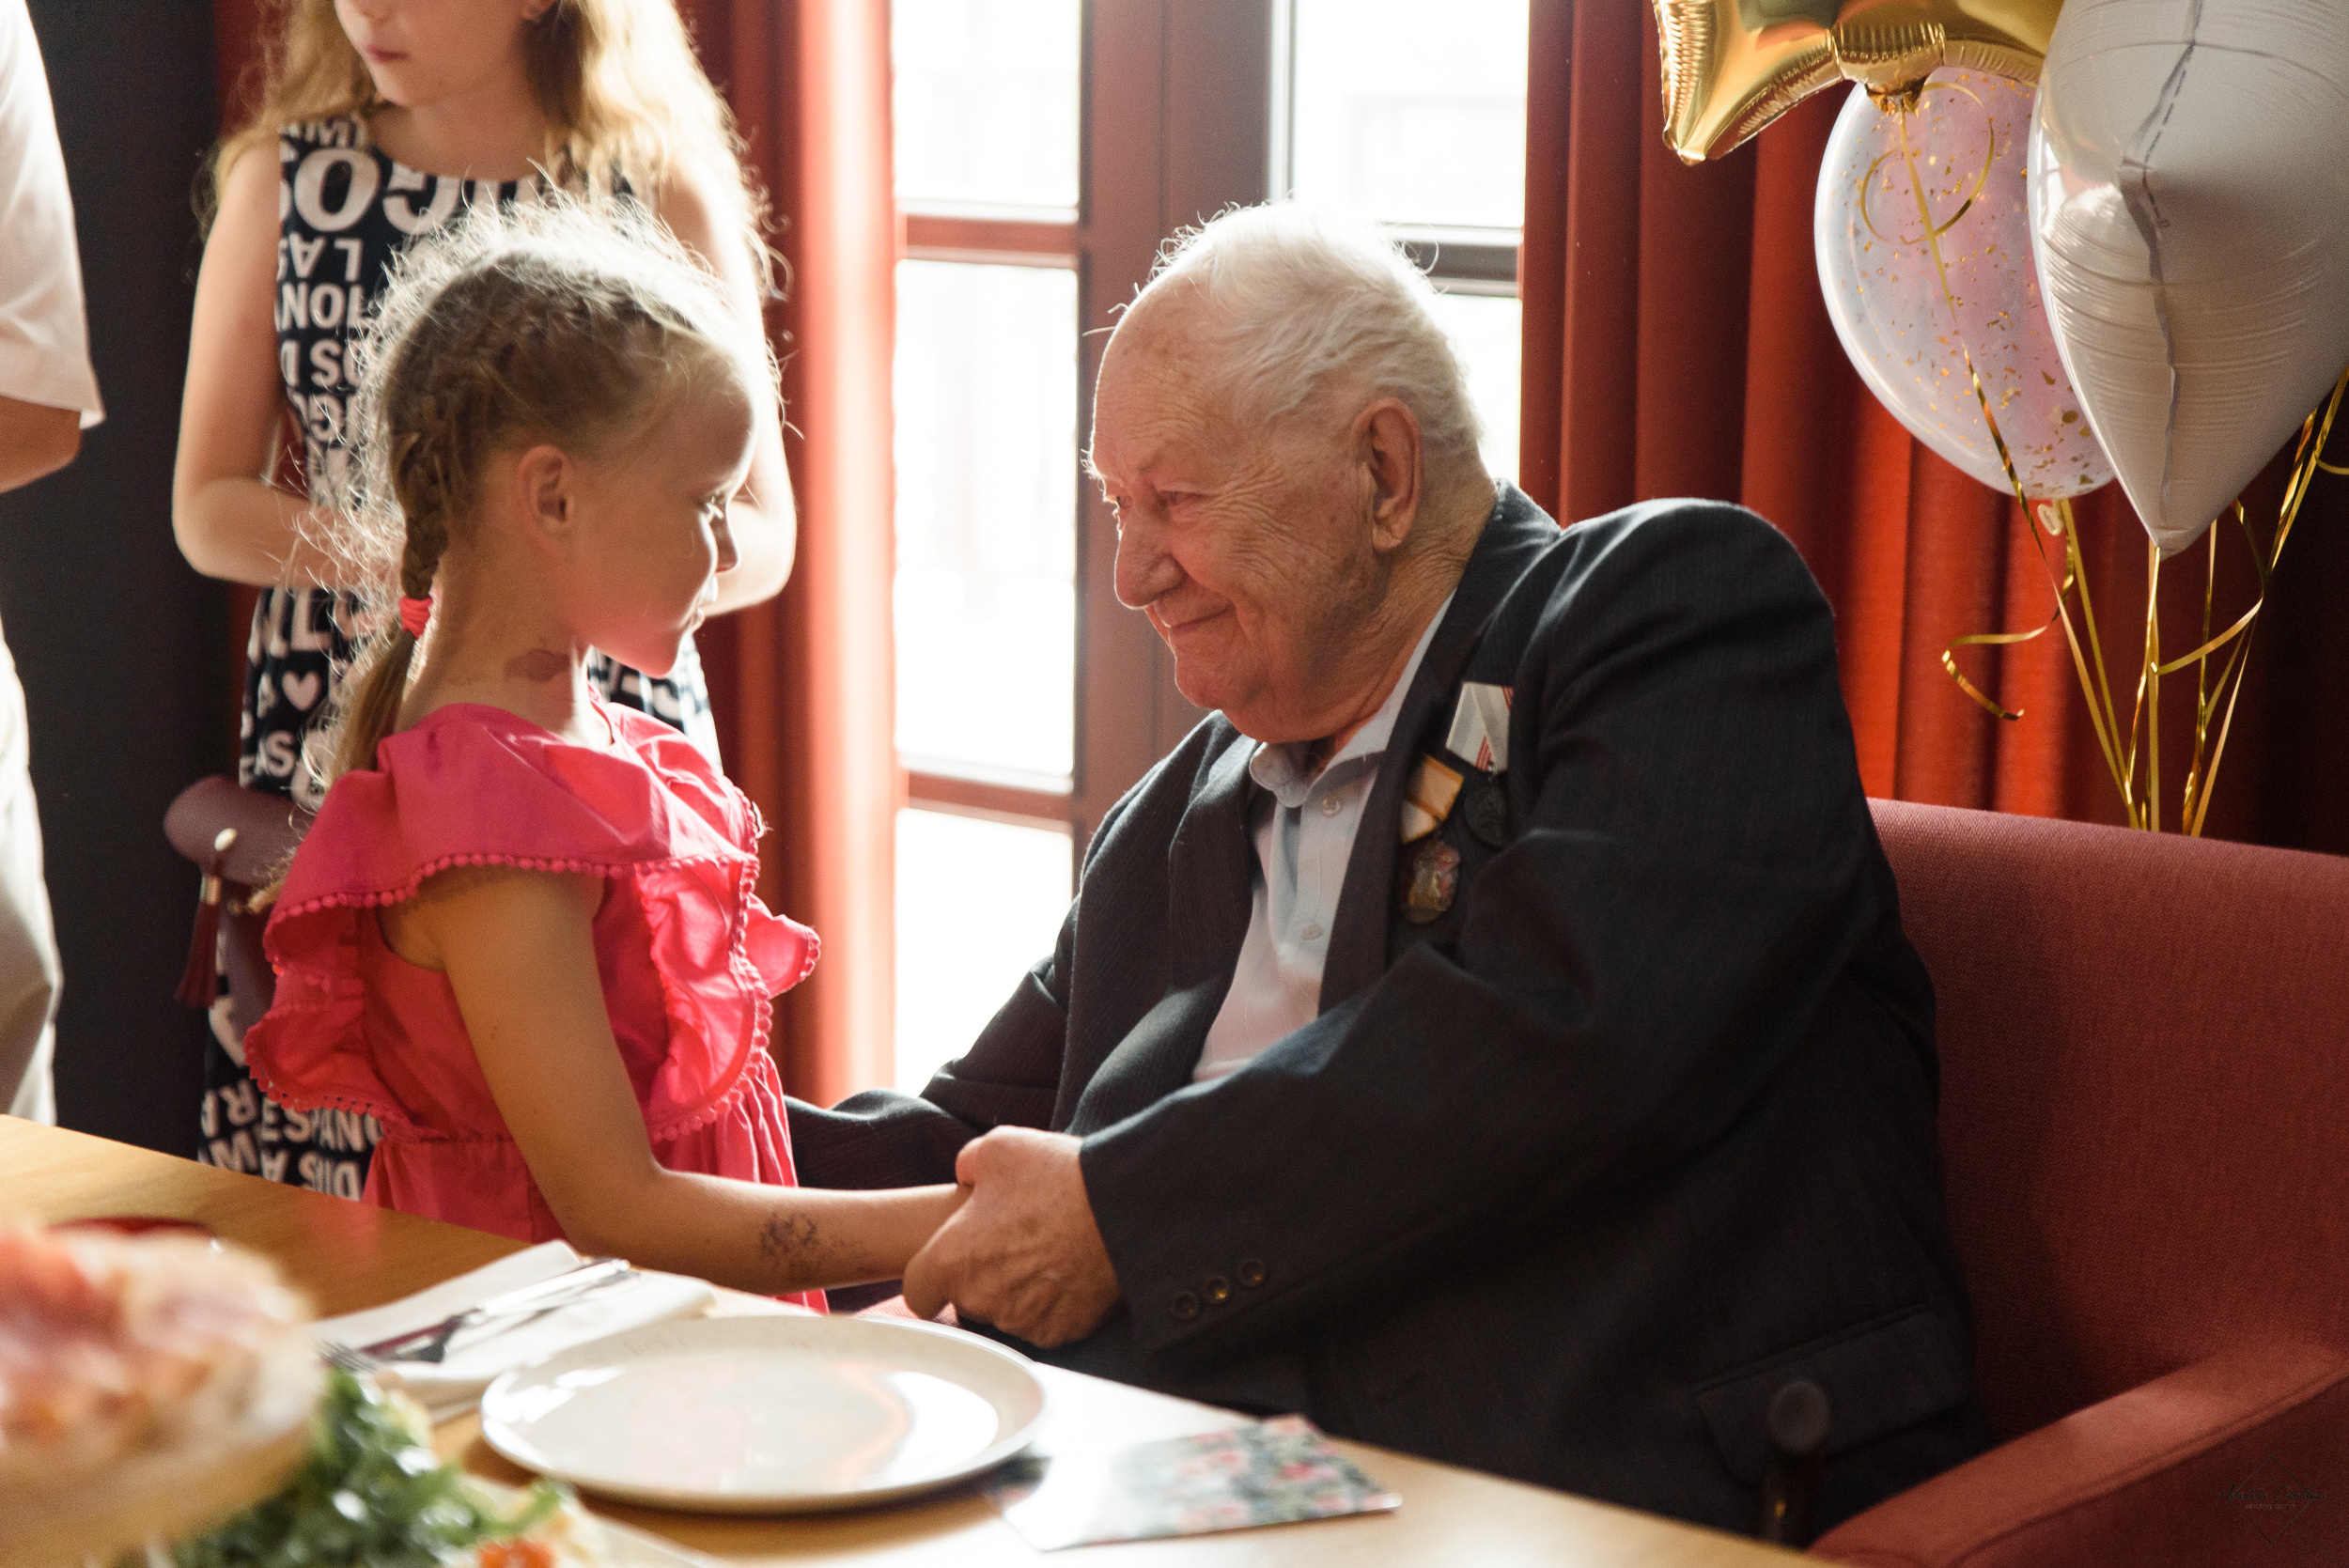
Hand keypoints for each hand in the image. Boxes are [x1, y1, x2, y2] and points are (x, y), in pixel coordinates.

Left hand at [900, 1128, 1120, 1347]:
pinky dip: (1051, 1306)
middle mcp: (981, 1298)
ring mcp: (1021, 1320)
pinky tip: (1068, 1272)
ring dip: (1016, 1293)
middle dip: (982, 1278)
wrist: (1124, 1208)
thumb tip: (965, 1177)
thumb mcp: (1000, 1147)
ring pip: (1005, 1314)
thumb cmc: (1059, 1177)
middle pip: (966, 1301)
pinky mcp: (1058, 1333)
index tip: (953, 1265)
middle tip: (1013, 1243)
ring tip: (1046, 1253)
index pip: (918, 1293)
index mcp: (953, 1258)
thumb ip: (967, 1165)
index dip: (932, 1278)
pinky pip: (1042, 1324)